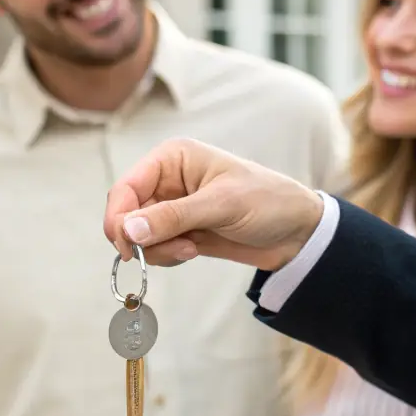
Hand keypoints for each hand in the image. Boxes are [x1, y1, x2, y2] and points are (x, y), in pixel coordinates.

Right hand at [103, 138, 323, 269]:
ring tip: (192, 249)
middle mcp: (167, 180)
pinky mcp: (180, 231)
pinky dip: (167, 256)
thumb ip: (173, 217)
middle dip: (143, 238)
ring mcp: (172, 207)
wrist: (297, 232)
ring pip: (138, 236)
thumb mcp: (222, 205)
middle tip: (174, 249)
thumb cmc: (267, 201)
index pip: (126, 187)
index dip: (119, 217)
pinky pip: (155, 248)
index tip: (126, 246)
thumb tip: (127, 230)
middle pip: (127, 214)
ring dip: (157, 249)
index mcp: (172, 158)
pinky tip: (194, 251)